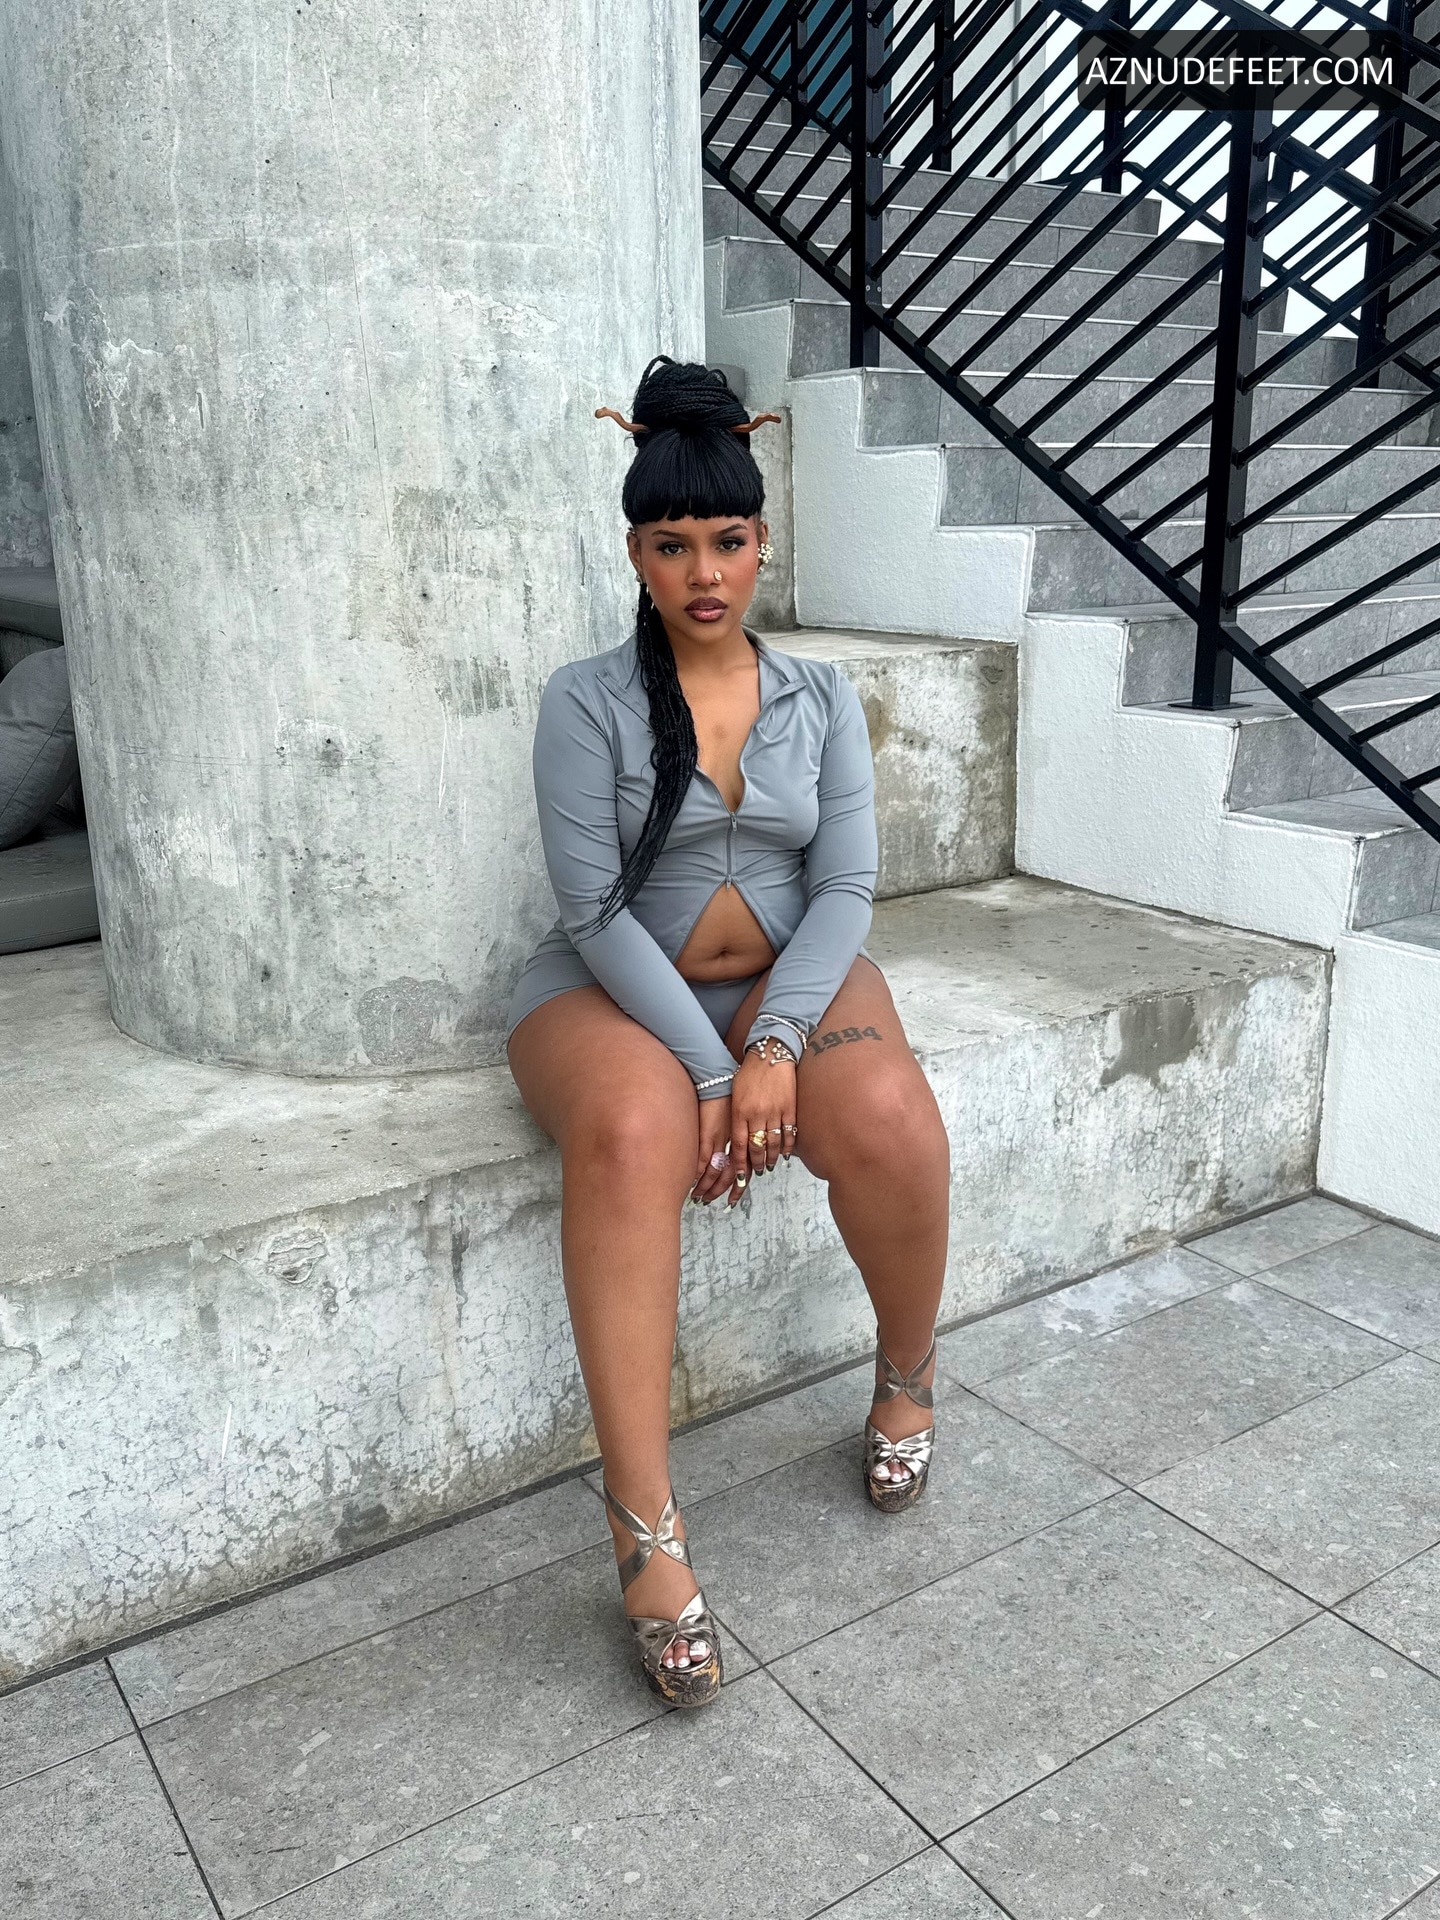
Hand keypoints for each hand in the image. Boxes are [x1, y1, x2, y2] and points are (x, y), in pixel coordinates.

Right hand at [691, 1094, 736, 1206]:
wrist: (717, 1080)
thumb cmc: (727, 1098)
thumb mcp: (735, 1120)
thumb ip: (735, 1138)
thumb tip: (736, 1154)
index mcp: (742, 1140)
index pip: (741, 1170)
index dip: (737, 1187)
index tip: (733, 1199)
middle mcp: (733, 1144)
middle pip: (729, 1176)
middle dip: (721, 1192)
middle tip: (711, 1202)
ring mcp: (719, 1142)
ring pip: (716, 1173)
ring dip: (708, 1187)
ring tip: (699, 1197)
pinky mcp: (706, 1136)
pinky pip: (704, 1161)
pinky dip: (699, 1175)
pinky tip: (693, 1183)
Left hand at [727, 1043, 796, 1202]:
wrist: (770, 1052)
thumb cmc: (750, 1073)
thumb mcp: (736, 1095)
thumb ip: (736, 1117)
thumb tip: (738, 1140)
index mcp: (739, 1111)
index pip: (739, 1146)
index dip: (740, 1165)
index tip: (741, 1177)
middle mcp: (756, 1114)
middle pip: (757, 1148)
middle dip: (757, 1164)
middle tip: (758, 1171)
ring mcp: (774, 1111)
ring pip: (774, 1144)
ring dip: (772, 1157)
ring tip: (770, 1164)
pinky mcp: (790, 1107)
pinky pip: (790, 1133)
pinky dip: (788, 1146)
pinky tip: (786, 1153)